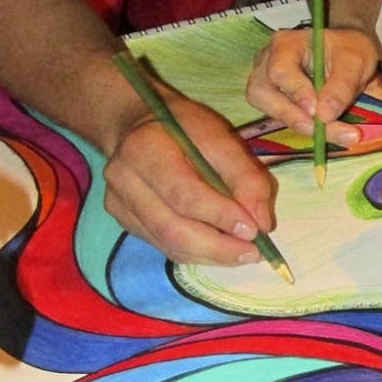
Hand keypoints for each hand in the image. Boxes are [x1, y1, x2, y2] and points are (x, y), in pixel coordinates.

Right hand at [102, 94, 275, 265]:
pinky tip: (220, 250)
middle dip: (219, 247)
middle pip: (173, 229)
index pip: (184, 195)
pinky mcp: (125, 222)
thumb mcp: (220, 137)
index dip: (220, 216)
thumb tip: (262, 223)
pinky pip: (166, 248)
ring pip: (170, 245)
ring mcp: (119, 205)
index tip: (254, 230)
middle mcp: (123, 180)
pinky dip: (198, 254)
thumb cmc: (183, 128)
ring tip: (242, 253)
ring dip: (212, 255)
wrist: (138, 125)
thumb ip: (245, 176)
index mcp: (144, 149)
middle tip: (252, 252)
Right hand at [246, 27, 380, 147]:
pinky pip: (283, 120)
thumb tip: (325, 116)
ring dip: (300, 125)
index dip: (296, 92)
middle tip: (320, 131)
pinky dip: (306, 128)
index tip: (315, 111)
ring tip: (331, 132)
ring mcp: (266, 83)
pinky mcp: (274, 103)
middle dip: (293, 116)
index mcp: (285, 44)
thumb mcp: (355, 62)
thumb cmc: (348, 51)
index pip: (280, 70)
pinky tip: (328, 131)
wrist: (347, 58)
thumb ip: (342, 86)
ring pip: (270, 111)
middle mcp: (267, 63)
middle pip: (263, 94)